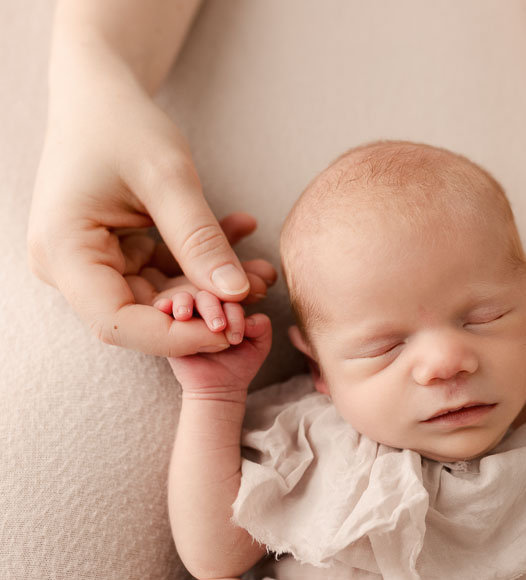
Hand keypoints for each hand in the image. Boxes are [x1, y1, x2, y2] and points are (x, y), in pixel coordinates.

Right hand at [28, 77, 268, 355]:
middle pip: (142, 314)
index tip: (231, 329)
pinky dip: (202, 260)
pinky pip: (165, 271)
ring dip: (212, 285)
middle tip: (258, 289)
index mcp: (64, 251)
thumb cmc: (123, 123)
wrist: (101, 94)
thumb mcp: (167, 177)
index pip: (117, 322)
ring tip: (260, 267)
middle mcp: (70, 267)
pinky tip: (242, 231)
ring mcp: (93, 262)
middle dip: (205, 309)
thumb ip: (200, 238)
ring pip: (161, 295)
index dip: (176, 336)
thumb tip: (238, 294)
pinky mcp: (116, 254)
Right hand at [165, 308, 271, 397]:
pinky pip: (162, 310)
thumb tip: (247, 318)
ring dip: (184, 303)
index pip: (230, 299)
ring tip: (185, 316)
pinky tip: (165, 309)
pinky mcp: (169, 328)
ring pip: (183, 298)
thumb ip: (262, 327)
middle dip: (212, 309)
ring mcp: (187, 316)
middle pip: (206, 294)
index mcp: (228, 306)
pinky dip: (163, 305)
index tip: (237, 338)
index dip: (234, 314)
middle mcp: (207, 307)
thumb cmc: (239, 363)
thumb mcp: (260, 345)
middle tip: (217, 328)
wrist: (219, 388)